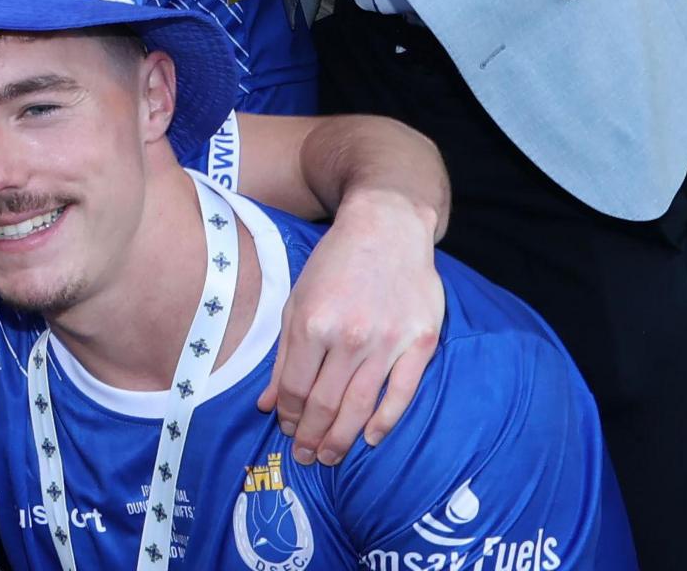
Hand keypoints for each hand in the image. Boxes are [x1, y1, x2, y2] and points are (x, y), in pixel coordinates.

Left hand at [263, 193, 445, 464]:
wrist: (388, 227)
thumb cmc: (336, 263)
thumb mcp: (297, 300)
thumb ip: (284, 355)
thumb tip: (266, 404)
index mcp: (312, 323)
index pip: (295, 388)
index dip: (288, 416)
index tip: (286, 432)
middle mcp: (348, 336)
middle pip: (325, 403)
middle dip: (311, 436)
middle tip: (306, 458)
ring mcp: (387, 342)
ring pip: (360, 406)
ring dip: (342, 438)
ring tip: (330, 457)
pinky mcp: (419, 343)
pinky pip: (401, 393)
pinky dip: (384, 421)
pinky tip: (371, 438)